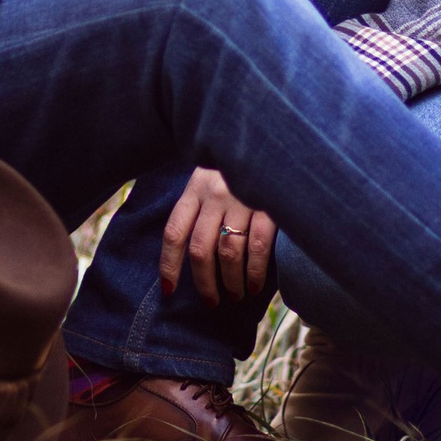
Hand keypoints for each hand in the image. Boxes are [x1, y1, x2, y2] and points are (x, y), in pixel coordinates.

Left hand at [159, 162, 276, 304]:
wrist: (272, 139)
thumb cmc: (236, 169)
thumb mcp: (209, 178)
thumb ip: (198, 208)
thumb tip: (190, 254)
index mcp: (195, 189)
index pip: (174, 232)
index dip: (169, 265)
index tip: (169, 290)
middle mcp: (215, 194)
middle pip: (201, 249)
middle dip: (204, 283)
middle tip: (212, 301)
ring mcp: (243, 200)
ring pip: (229, 253)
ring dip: (231, 281)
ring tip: (236, 294)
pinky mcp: (269, 206)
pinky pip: (258, 247)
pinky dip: (255, 272)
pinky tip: (255, 286)